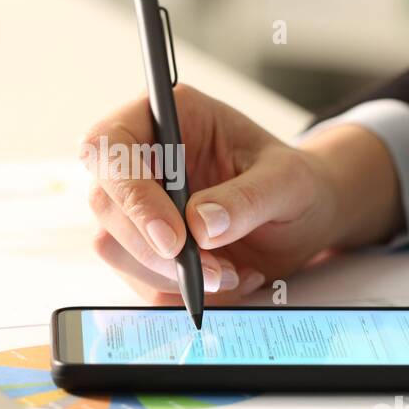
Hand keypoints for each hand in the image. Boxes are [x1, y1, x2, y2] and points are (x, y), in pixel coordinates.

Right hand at [81, 84, 404, 303]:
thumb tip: (200, 224)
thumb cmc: (295, 183)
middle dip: (154, 248)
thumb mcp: (287, 182)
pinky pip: (136, 277)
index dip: (130, 192)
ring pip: (112, 245)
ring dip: (168, 274)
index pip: (110, 144)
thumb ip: (246, 198)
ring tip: (228, 274)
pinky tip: (222, 279)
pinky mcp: (141, 244)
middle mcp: (143, 157)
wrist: (303, 217)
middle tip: (213, 271)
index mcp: (170, 117)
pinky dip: (178, 290)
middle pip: (105, 202)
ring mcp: (136, 203)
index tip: (174, 238)